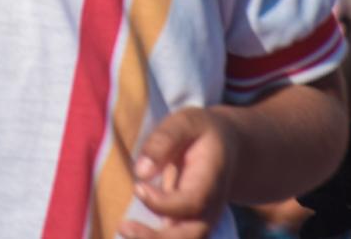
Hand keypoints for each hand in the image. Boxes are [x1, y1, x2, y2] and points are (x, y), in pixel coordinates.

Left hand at [119, 107, 237, 238]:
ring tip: (123, 229)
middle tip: (123, 226)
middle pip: (190, 236)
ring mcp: (200, 221)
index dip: (164, 203)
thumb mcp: (186, 122)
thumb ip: (164, 140)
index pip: (191, 203)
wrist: (228, 149)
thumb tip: (141, 171)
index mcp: (210, 181)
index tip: (139, 187)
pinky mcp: (187, 226)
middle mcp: (209, 208)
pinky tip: (129, 232)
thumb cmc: (201, 133)